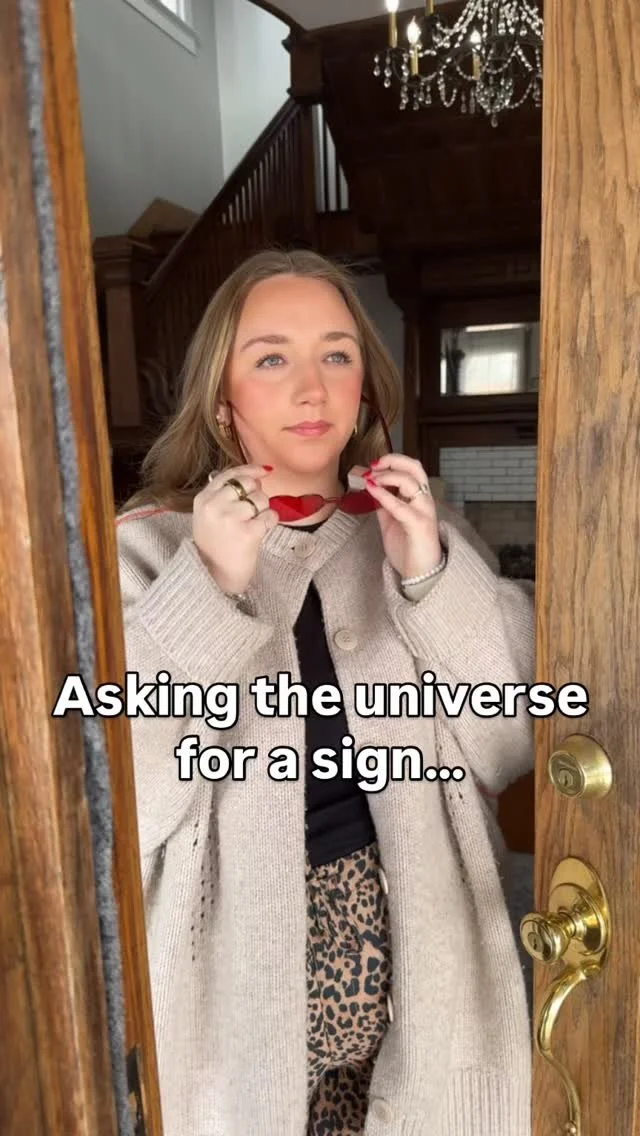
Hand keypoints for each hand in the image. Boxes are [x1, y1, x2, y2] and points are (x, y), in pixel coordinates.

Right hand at [193, 464, 277, 593]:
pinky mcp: (248, 533)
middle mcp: (214, 506)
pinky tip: (260, 531)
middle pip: (248, 483)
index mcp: (203, 499)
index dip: (250, 469)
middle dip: (256, 495)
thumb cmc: (215, 545)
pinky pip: (270, 516)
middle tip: (252, 512)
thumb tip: (256, 475)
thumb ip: (223, 494)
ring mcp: (230, 518)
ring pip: (261, 499)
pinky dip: (270, 522)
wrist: (214, 576)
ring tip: (252, 525)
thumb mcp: (207, 515)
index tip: (265, 470)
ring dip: (263, 510)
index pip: (230, 474)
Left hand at [363, 454, 442, 579]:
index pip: (412, 469)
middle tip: (374, 465)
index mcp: (420, 498)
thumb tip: (371, 491)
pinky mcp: (418, 525)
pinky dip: (384, 495)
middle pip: (415, 468)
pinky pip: (400, 505)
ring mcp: (424, 511)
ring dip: (387, 476)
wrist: (420, 574)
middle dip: (393, 460)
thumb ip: (384, 506)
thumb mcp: (391, 522)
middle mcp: (424, 500)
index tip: (373, 465)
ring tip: (371, 479)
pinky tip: (372, 490)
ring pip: (410, 482)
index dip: (393, 461)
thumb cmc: (408, 548)